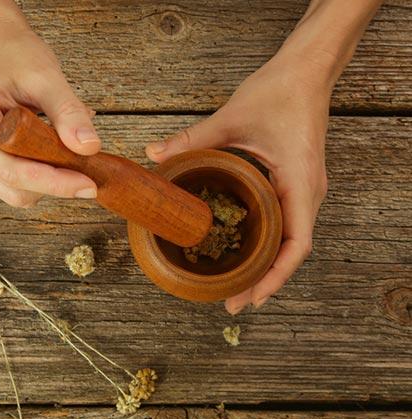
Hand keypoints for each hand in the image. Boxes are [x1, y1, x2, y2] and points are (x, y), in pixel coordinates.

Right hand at [0, 29, 99, 206]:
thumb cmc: (14, 57)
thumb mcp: (47, 77)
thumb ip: (68, 112)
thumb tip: (89, 147)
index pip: (11, 171)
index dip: (52, 182)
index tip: (88, 184)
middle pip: (12, 188)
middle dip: (52, 182)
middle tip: (84, 166)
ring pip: (14, 193)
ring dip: (46, 181)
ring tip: (63, 150)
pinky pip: (11, 185)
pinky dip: (38, 176)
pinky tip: (48, 153)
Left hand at [145, 50, 330, 313]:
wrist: (305, 71)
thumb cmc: (279, 92)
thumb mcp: (231, 118)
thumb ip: (192, 139)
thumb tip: (153, 154)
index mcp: (301, 183)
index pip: (296, 245)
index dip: (274, 277)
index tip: (249, 298)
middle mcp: (308, 192)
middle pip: (291, 251)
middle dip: (264, 280)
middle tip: (232, 304)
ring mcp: (303, 189)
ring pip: (288, 240)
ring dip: (266, 265)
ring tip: (237, 287)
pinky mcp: (294, 182)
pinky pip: (284, 222)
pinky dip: (266, 242)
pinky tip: (243, 250)